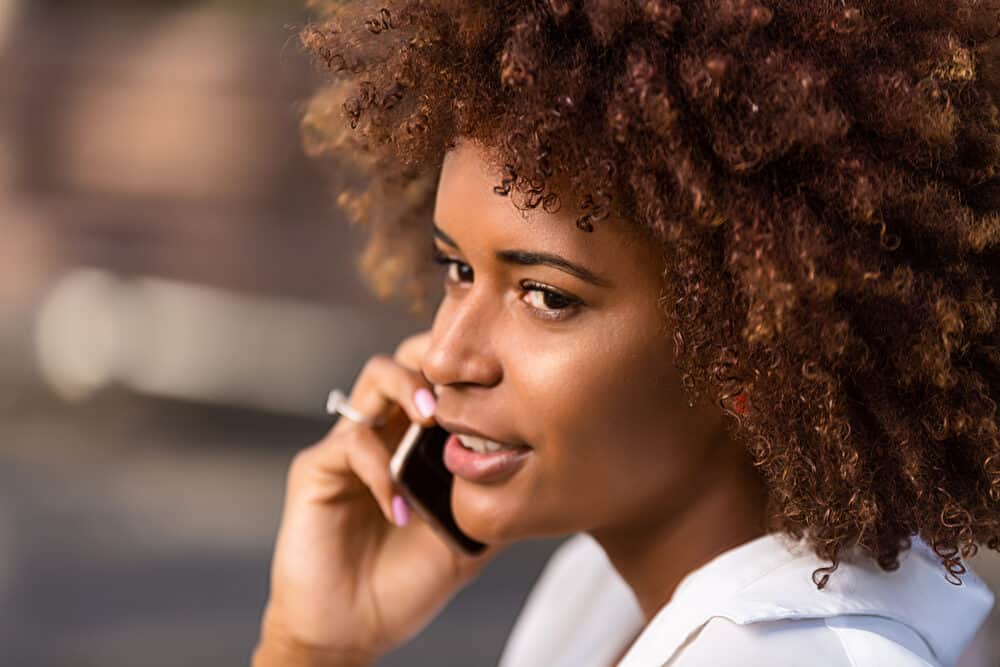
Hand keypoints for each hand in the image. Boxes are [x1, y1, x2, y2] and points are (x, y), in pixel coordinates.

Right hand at [253, 330, 504, 664]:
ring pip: (376, 377)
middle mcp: (387, 430)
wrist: (355, 629)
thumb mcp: (470, 537)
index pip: (445, 378)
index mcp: (422, 440)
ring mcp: (351, 444)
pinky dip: (381, 470)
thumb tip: (543, 466)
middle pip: (410, 357)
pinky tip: (400, 511)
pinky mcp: (317, 469)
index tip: (504, 379)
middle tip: (470, 381)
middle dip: (440, 359)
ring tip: (432, 419)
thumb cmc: (409, 581)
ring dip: (409, 388)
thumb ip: (495, 499)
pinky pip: (351, 443)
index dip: (472, 368)